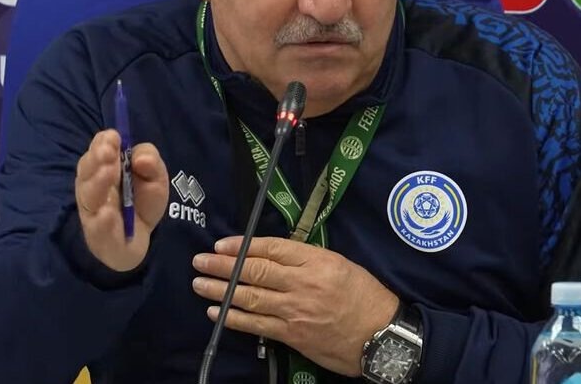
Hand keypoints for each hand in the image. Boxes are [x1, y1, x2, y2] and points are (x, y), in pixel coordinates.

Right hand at [75, 130, 168, 271]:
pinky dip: (101, 220)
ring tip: (109, 173)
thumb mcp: (155, 177)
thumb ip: (151, 162)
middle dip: (97, 158)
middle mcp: (93, 186)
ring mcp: (93, 210)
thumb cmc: (143, 201)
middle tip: (109, 153)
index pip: (98, 149)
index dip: (103, 142)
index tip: (114, 137)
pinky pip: (96, 226)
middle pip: (87, 169)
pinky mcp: (98, 235)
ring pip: (88, 195)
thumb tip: (141, 159)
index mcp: (104, 167)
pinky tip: (107, 212)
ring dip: (97, 183)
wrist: (143, 239)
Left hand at [191, 236, 399, 376]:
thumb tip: (273, 255)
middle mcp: (302, 283)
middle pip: (254, 271)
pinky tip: (216, 312)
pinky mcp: (292, 335)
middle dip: (222, 265)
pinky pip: (256, 324)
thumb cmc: (364, 296)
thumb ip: (307, 259)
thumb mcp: (340, 264)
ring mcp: (295, 311)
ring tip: (200, 283)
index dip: (242, 246)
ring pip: (249, 297)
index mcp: (316, 260)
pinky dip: (233, 317)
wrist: (381, 335)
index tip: (221, 244)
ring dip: (220, 290)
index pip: (271, 248)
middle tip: (199, 261)